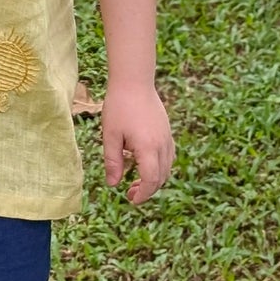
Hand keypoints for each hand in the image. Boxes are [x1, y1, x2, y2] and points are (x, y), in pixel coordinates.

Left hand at [101, 81, 173, 203]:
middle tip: (130, 193)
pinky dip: (160, 166)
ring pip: (167, 167)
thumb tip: (113, 185)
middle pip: (161, 177)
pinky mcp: (167, 131)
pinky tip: (145, 164)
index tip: (131, 199)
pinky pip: (168, 155)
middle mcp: (162, 144)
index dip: (142, 194)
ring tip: (136, 181)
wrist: (134, 81)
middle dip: (147, 189)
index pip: (150, 180)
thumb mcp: (110, 136)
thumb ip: (112, 162)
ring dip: (154, 179)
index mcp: (148, 148)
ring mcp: (167, 137)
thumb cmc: (119, 106)